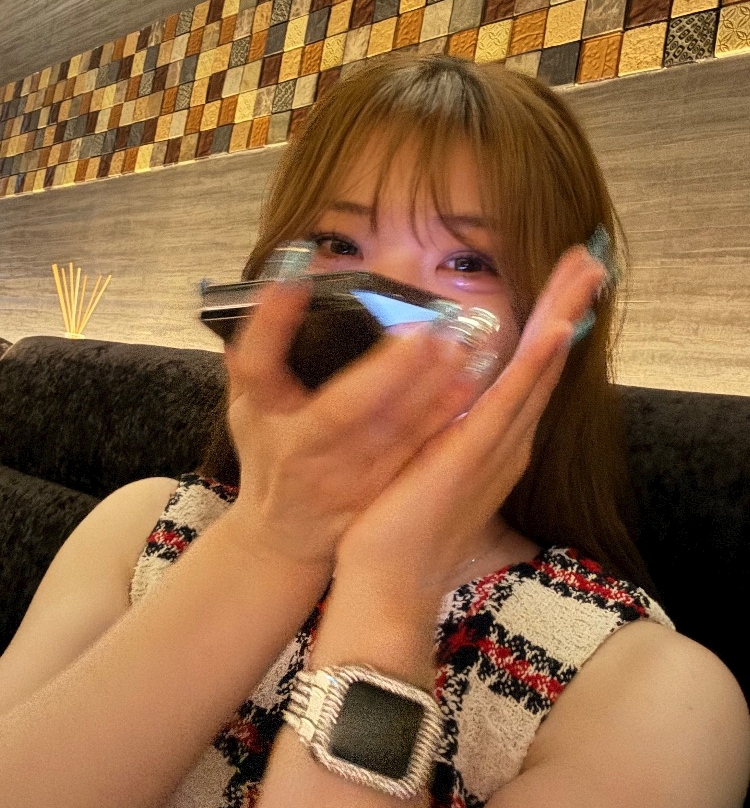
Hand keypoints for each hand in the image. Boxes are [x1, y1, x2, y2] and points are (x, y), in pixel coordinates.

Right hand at [221, 279, 491, 570]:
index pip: (256, 364)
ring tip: (462, 346)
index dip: (271, 323)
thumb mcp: (247, 402)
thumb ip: (257, 349)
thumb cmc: (266, 450)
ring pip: (391, 433)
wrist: (284, 531)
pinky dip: (445, 418)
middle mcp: (300, 449)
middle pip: (341, 411)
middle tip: (427, 327)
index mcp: (261, 413)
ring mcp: (342, 477)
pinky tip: (471, 384)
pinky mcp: (378, 491)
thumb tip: (283, 276)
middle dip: (387, 370)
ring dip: (431, 390)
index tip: (291, 280)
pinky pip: (417, 453)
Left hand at [336, 245, 607, 595]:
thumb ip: (447, 429)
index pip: (529, 371)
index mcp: (495, 440)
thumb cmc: (402, 523)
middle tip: (589, 261)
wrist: (390, 580)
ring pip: (538, 370)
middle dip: (567, 307)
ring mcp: (498, 447)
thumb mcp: (430, 461)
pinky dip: (538, 364)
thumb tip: (448, 391)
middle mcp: (508, 440)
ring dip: (563, 317)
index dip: (549, 324)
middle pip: (545, 362)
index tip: (562, 285)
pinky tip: (558, 329)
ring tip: (586, 271)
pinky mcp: (477, 454)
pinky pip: (512, 401)